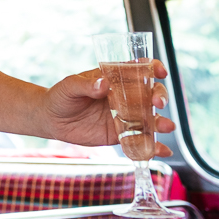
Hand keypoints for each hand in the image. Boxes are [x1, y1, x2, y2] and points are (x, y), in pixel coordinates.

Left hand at [42, 60, 175, 157]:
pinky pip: (139, 139)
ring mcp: (124, 116)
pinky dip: (153, 146)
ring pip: (149, 118)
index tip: (159, 72)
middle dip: (159, 96)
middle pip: (149, 93)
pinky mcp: (120, 134)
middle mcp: (124, 96)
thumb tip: (102, 83)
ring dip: (161, 122)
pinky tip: (163, 151)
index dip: (152, 68)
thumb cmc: (61, 96)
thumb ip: (86, 84)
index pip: (138, 69)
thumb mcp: (70, 86)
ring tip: (166, 126)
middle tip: (158, 103)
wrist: (51, 119)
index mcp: (114, 78)